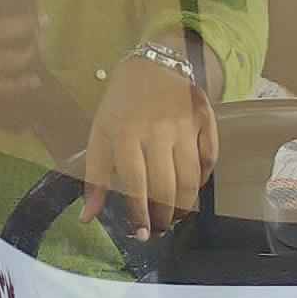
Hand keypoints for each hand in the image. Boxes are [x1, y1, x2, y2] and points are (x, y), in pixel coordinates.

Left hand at [81, 52, 217, 237]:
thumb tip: (86, 219)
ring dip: (185, 204)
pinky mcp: (205, 119)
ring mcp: (184, 125)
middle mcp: (157, 130)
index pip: (135, 183)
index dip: (139, 212)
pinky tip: (192, 190)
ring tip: (176, 217)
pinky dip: (203, 178)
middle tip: (160, 229)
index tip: (140, 234)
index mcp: (125, 134)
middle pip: (166, 184)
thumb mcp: (100, 135)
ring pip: (190, 176)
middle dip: (163, 215)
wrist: (153, 64)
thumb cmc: (121, 105)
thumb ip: (94, 177)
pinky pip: (209, 157)